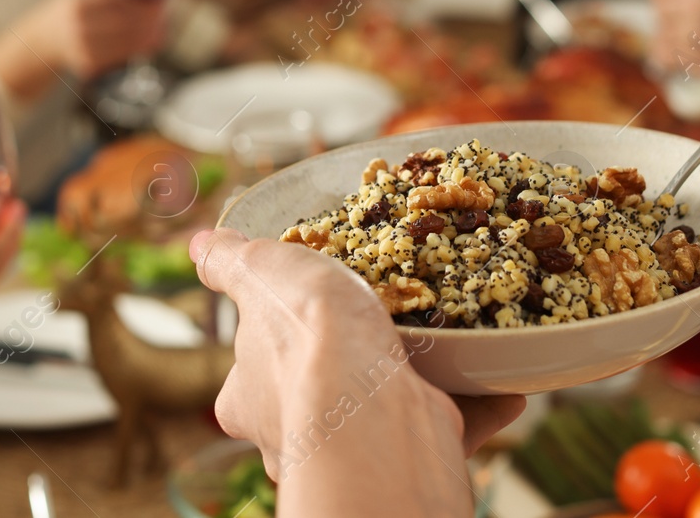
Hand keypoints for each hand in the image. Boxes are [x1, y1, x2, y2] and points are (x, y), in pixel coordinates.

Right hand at [23, 0, 166, 78]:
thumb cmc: (67, 15)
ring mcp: (82, 46)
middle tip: (164, 17)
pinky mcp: (87, 64)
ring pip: (125, 42)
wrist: (40, 42)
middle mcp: (78, 24)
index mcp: (78, 1)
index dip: (141, 1)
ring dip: (148, 37)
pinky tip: (149, 44)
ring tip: (161, 31)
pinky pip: (119, 56)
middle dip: (149, 20)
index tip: (158, 1)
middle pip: (124, 22)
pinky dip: (137, 50)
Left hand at [190, 229, 523, 512]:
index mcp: (251, 397)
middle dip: (356, 365)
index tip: (311, 317)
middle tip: (389, 320)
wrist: (371, 408)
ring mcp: (362, 449)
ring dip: (424, 378)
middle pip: (325, 394)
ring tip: (454, 333)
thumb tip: (198, 246)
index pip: (256, 370)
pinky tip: (500, 374)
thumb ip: (231, 263)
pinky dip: (481, 400)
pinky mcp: (419, 452)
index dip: (278, 342)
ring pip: (391, 412)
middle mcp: (297, 435)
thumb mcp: (262, 274)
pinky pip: (454, 421)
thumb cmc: (306, 339)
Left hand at [648, 0, 699, 80]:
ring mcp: (690, 35)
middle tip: (688, 16)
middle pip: (660, 6)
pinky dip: (668, 52)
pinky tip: (685, 49)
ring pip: (660, 29)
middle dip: (670, 9)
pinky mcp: (692, 60)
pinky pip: (662, 53)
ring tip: (692, 33)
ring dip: (670, 30)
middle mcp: (693, 7)